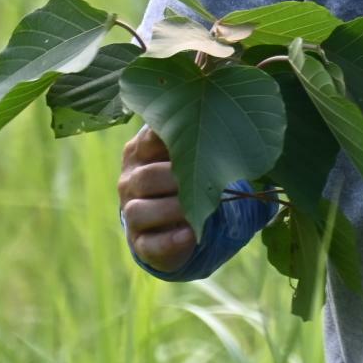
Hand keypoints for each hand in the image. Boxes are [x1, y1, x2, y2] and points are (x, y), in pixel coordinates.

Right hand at [117, 125, 197, 272]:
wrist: (180, 224)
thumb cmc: (190, 179)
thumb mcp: (192, 155)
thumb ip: (199, 137)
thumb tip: (233, 118)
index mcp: (140, 151)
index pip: (150, 138)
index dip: (174, 136)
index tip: (200, 135)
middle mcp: (130, 180)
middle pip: (146, 176)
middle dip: (177, 179)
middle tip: (206, 180)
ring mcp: (131, 212)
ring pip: (139, 210)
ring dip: (173, 210)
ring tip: (198, 210)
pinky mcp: (141, 243)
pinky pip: (150, 244)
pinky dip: (171, 240)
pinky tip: (192, 234)